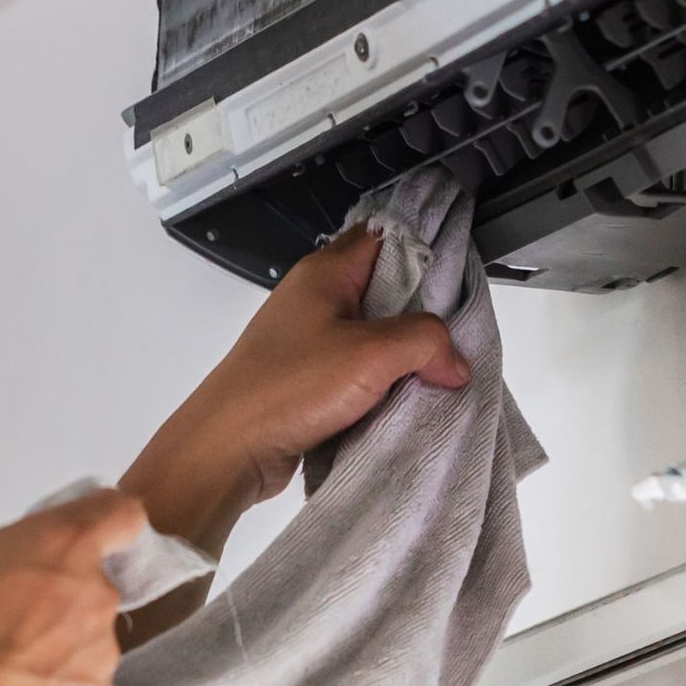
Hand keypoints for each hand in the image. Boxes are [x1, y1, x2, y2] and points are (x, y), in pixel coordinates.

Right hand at [0, 487, 141, 685]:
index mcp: (65, 544)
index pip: (122, 513)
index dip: (106, 521)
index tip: (81, 534)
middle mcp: (97, 594)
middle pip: (93, 584)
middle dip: (57, 595)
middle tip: (6, 616)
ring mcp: (102, 652)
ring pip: (85, 639)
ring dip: (53, 647)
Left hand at [121, 224, 468, 549]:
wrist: (229, 448)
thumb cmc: (282, 388)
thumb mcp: (372, 353)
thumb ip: (426, 342)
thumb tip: (454, 358)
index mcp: (325, 272)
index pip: (385, 237)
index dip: (423, 250)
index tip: (456, 276)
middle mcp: (314, 299)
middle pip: (385, 291)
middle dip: (420, 316)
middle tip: (448, 338)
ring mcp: (308, 339)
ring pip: (373, 335)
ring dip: (400, 357)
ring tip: (427, 375)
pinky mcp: (306, 378)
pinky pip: (356, 372)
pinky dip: (378, 385)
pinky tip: (396, 402)